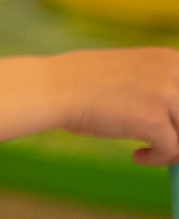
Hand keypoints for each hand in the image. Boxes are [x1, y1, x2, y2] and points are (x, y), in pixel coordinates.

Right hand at [60, 48, 178, 163]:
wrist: (53, 88)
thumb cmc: (81, 83)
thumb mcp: (132, 73)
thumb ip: (157, 85)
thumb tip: (172, 116)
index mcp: (171, 59)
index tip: (172, 127)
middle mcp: (174, 73)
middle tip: (166, 145)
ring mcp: (166, 95)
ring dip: (173, 149)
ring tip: (152, 151)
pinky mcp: (153, 120)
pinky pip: (172, 149)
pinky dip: (157, 159)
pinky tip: (137, 156)